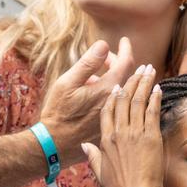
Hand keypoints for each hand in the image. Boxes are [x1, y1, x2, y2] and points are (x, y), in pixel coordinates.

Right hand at [40, 37, 134, 165]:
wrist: (57, 145)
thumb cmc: (58, 113)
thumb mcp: (67, 83)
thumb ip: (88, 63)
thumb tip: (104, 45)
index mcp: (108, 89)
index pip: (126, 63)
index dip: (126, 49)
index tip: (124, 41)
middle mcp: (117, 103)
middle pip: (129, 76)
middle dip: (122, 62)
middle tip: (109, 56)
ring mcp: (117, 115)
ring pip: (126, 91)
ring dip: (121, 78)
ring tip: (107, 72)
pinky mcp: (113, 125)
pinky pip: (120, 104)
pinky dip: (116, 93)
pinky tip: (101, 92)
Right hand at [81, 65, 163, 186]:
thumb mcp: (99, 171)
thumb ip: (92, 156)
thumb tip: (84, 146)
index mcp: (105, 139)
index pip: (107, 110)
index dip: (113, 96)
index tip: (117, 85)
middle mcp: (119, 132)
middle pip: (124, 100)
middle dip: (131, 81)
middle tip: (139, 69)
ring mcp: (135, 133)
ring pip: (138, 101)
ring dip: (144, 83)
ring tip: (150, 70)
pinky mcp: (151, 137)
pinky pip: (152, 112)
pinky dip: (155, 98)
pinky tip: (158, 88)